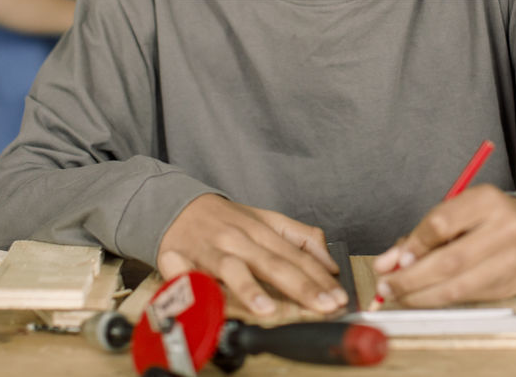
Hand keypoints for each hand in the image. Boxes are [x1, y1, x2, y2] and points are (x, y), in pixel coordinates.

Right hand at [157, 194, 346, 316]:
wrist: (177, 206)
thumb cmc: (226, 219)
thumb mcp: (267, 219)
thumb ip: (300, 239)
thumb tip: (329, 263)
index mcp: (262, 228)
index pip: (298, 255)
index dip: (320, 277)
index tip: (338, 295)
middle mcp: (240, 238)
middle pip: (274, 264)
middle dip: (301, 287)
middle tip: (323, 305)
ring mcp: (213, 250)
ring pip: (234, 269)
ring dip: (250, 289)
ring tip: (268, 309)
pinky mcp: (183, 260)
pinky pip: (193, 277)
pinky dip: (202, 288)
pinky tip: (213, 302)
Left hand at [370, 185, 515, 307]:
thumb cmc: (487, 220)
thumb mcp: (458, 213)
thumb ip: (421, 235)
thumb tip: (386, 263)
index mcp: (487, 200)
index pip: (441, 223)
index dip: (414, 245)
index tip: (394, 260)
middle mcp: (503, 229)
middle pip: (449, 260)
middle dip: (411, 278)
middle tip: (386, 286)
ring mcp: (509, 260)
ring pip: (457, 286)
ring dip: (421, 296)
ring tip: (398, 296)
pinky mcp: (507, 285)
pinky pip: (465, 297)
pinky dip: (438, 300)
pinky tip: (423, 297)